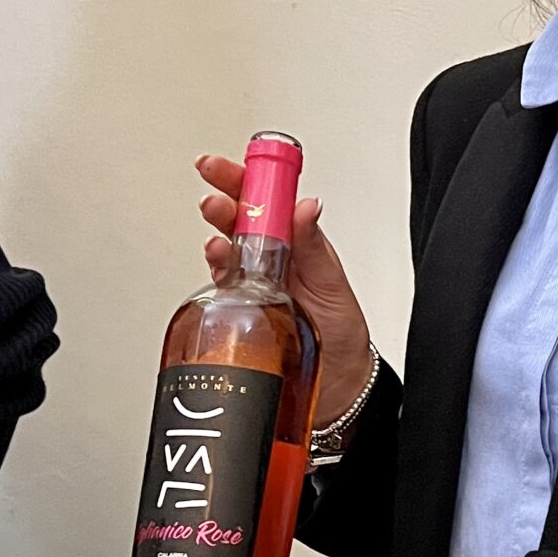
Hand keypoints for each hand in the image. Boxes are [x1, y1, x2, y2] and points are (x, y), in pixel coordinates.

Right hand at [197, 153, 374, 425]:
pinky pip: (224, 287)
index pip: (271, 203)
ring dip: (218, 234)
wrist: (339, 390)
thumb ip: (316, 249)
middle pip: (241, 221)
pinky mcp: (244, 312)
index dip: (249, 180)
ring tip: (215, 226)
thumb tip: (307, 207)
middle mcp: (275, 263)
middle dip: (224, 201)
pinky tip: (217, 264)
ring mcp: (256, 287)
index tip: (229, 166)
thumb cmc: (342, 338)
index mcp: (300, 247)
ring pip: (228, 250)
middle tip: (214, 194)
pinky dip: (216, 272)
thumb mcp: (333, 288)